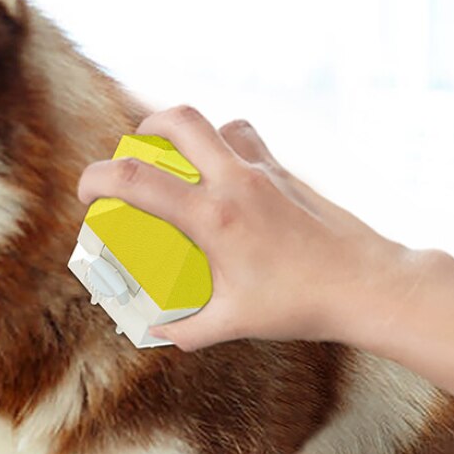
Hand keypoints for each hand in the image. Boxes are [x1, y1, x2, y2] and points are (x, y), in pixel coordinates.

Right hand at [77, 106, 406, 349]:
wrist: (367, 285)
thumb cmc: (301, 304)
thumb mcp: (234, 322)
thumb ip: (187, 330)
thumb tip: (158, 332)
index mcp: (215, 218)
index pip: (138, 181)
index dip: (98, 179)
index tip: (86, 194)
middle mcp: (238, 183)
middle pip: (180, 120)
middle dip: (145, 126)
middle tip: (132, 150)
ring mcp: (266, 172)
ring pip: (219, 124)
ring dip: (191, 134)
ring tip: (180, 162)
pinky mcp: (287, 174)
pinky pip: (248, 142)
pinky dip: (226, 148)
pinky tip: (226, 181)